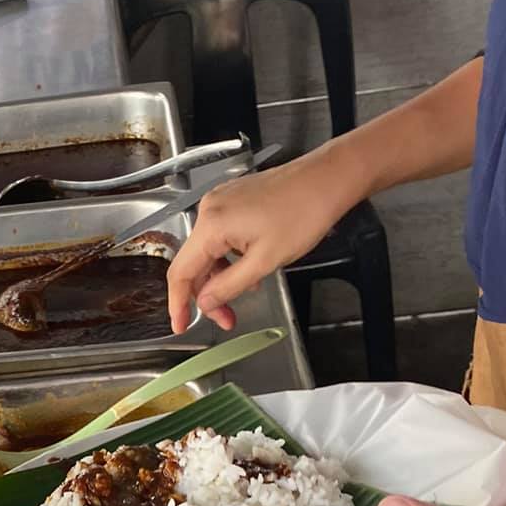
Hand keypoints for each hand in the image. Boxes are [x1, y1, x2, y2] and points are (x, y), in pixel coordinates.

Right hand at [167, 148, 356, 332]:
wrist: (327, 179)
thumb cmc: (304, 213)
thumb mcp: (265, 261)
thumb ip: (229, 286)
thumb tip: (205, 303)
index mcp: (212, 224)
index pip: (181, 272)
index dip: (178, 304)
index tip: (181, 325)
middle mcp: (209, 209)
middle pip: (194, 262)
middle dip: (208, 294)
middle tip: (227, 318)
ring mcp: (220, 202)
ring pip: (208, 250)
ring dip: (221, 277)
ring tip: (246, 292)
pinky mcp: (233, 199)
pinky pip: (220, 235)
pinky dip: (229, 257)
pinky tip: (249, 267)